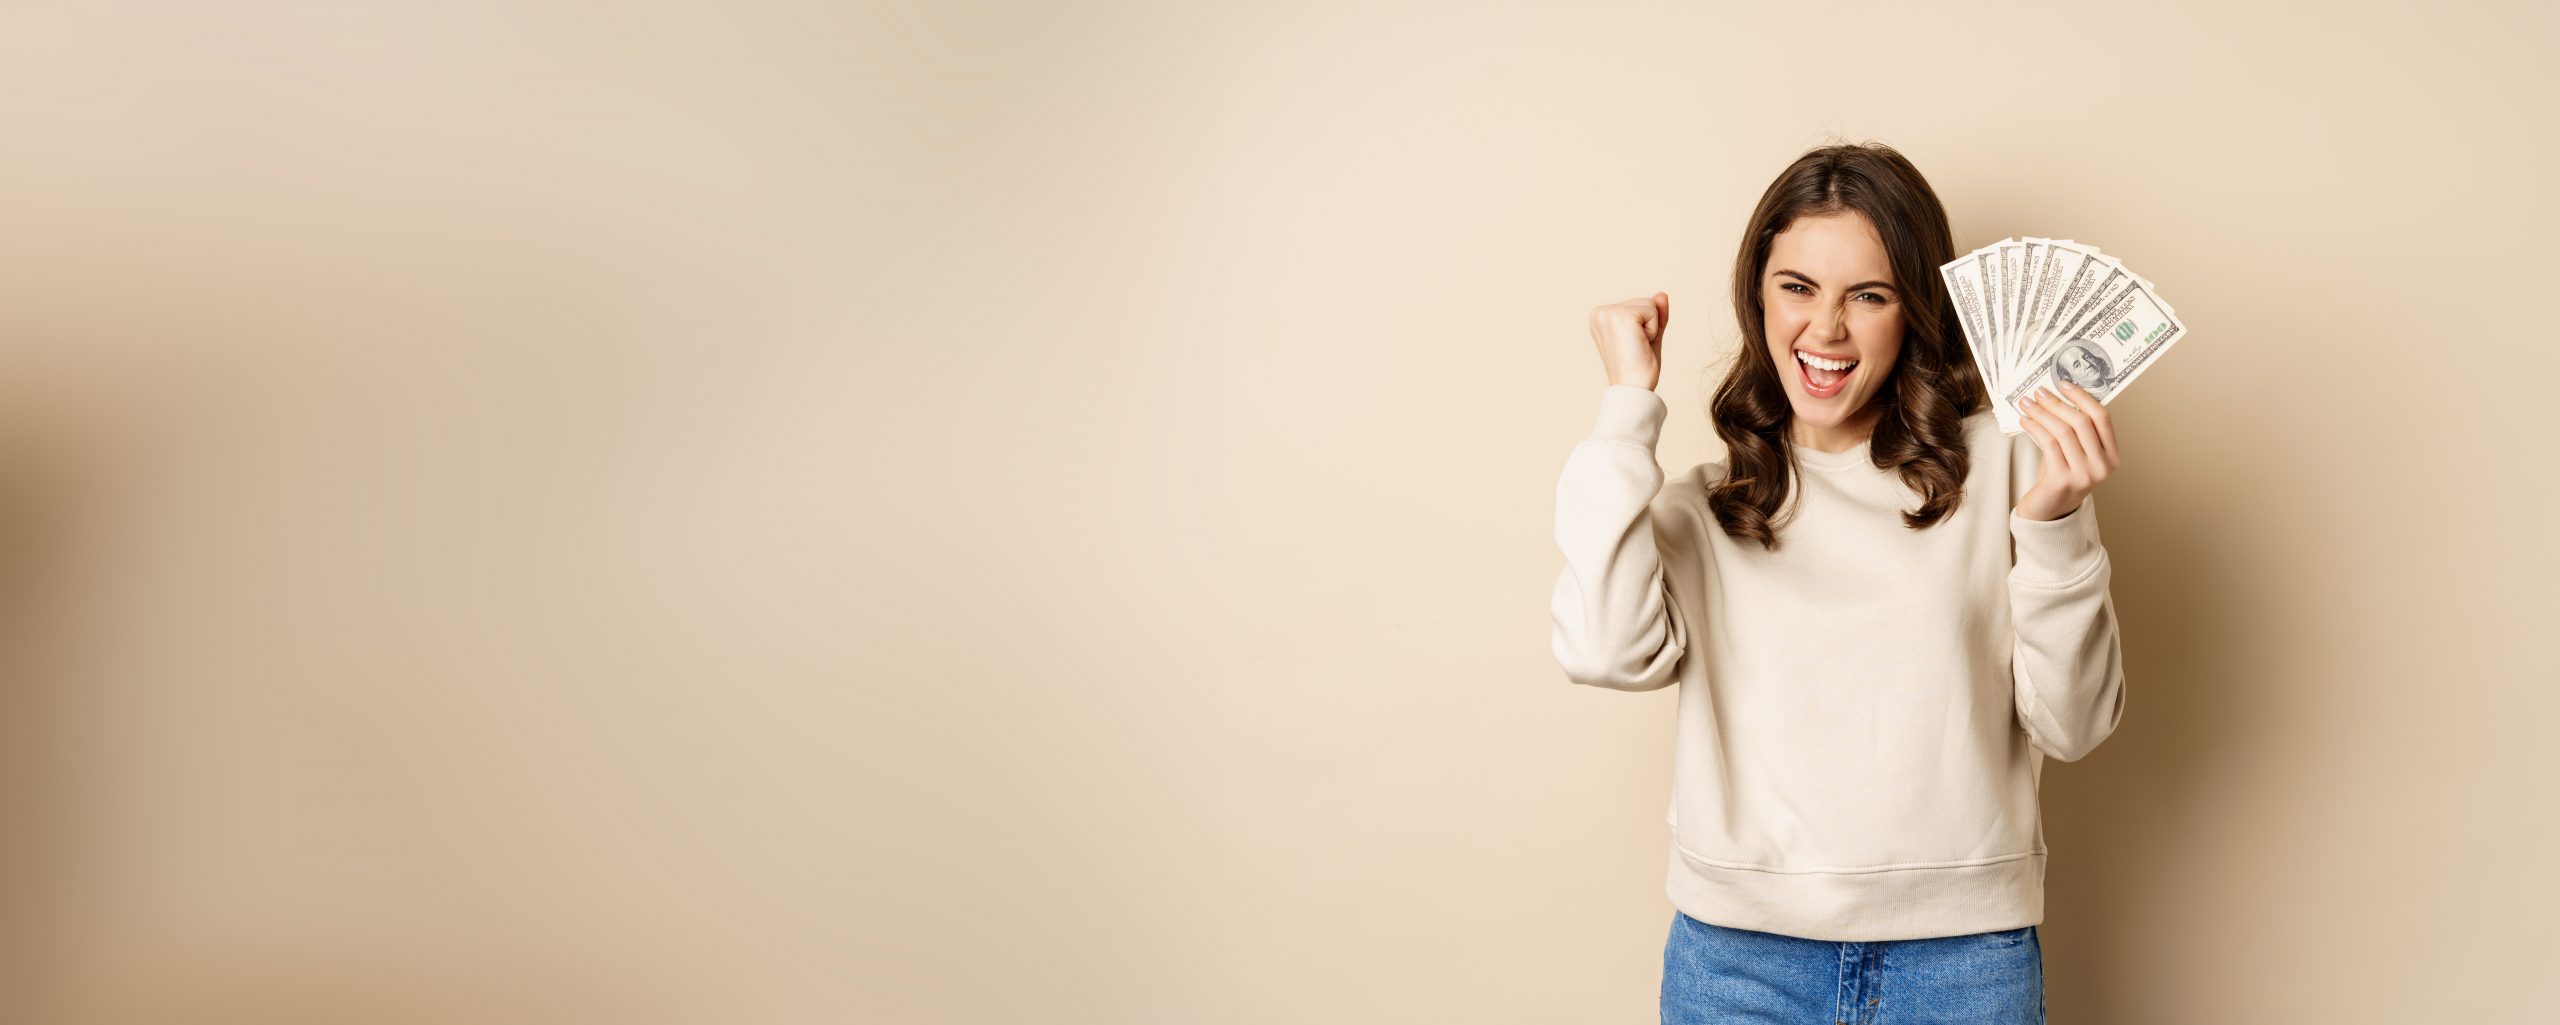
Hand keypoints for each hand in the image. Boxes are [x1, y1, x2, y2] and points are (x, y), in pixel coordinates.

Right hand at [1589, 292, 1669, 390]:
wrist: (1633, 388)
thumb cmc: (1638, 368)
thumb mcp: (1649, 335)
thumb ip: (1655, 314)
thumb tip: (1662, 294)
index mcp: (1600, 317)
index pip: (1637, 306)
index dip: (1644, 327)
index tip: (1632, 346)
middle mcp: (1599, 312)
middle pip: (1644, 302)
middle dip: (1648, 325)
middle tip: (1636, 348)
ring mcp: (1608, 313)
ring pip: (1650, 304)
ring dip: (1651, 328)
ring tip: (1637, 347)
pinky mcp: (1621, 317)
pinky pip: (1653, 311)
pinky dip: (1653, 329)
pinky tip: (1640, 344)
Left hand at [2015, 381, 2118, 520]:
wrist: (2049, 510)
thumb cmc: (2060, 476)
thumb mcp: (2073, 451)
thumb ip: (2074, 429)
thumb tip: (2057, 394)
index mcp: (2112, 456)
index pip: (2102, 418)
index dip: (2083, 398)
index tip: (2063, 383)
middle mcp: (2103, 466)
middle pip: (2082, 423)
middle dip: (2057, 403)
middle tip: (2038, 391)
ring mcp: (2084, 475)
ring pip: (2063, 432)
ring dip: (2042, 413)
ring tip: (2027, 403)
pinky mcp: (2063, 481)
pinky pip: (2048, 445)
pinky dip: (2035, 428)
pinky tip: (2025, 421)